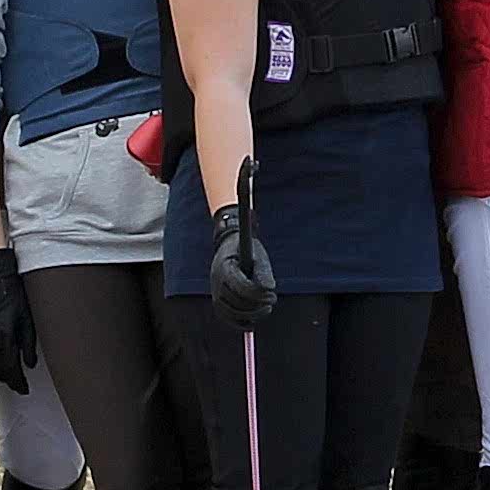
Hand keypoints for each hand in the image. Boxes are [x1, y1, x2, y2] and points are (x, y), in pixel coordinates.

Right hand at [210, 160, 277, 330]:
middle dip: (260, 304)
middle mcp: (217, 280)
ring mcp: (217, 293)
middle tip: (271, 299)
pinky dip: (244, 322)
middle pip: (240, 303)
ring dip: (254, 314)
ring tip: (265, 306)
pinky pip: (231, 320)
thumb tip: (250, 167)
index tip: (272, 293)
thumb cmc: (244, 244)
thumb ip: (253, 224)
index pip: (243, 287)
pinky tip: (254, 317)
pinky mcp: (220, 304)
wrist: (226, 250)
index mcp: (226, 265)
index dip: (260, 293)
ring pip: (236, 313)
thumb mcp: (254, 240)